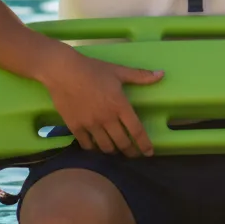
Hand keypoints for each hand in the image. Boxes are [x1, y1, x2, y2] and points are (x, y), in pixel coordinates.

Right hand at [39, 45, 163, 157]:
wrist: (63, 71)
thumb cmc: (92, 69)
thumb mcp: (118, 71)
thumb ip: (140, 76)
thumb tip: (161, 74)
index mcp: (120, 105)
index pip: (136, 131)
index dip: (144, 144)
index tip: (149, 152)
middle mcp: (107, 118)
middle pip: (122, 143)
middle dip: (130, 152)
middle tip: (133, 154)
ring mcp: (90, 125)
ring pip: (105, 147)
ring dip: (113, 151)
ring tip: (116, 150)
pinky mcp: (75, 127)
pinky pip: (87, 145)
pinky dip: (94, 149)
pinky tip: (96, 146)